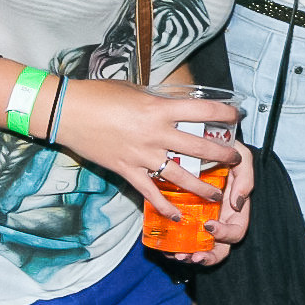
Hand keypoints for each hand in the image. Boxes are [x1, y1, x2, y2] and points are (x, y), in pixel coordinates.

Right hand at [51, 78, 243, 222]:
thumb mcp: (136, 90)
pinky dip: (165, 206)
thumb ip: (158, 101)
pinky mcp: (127, 170)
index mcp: (159, 109)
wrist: (68, 112)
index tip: (237, 116)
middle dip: (222, 154)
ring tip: (217, 193)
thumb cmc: (100, 95)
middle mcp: (155, 134)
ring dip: (202, 185)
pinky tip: (178, 215)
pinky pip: (150, 192)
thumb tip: (176, 104)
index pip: (202, 111)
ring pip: (180, 175)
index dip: (224, 114)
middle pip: (198, 147)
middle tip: (236, 158)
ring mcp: (142, 155)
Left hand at [164, 139, 256, 266]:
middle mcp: (220, 218)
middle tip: (192, 256)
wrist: (202, 141)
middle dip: (206, 257)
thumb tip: (238, 203)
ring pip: (199, 249)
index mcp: (234, 210)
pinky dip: (174, 247)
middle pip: (219, 249)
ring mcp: (201, 220)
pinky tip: (165, 248)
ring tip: (177, 255)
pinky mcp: (184, 217)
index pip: (236, 232)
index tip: (209, 226)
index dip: (225, 234)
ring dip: (189, 256)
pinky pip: (180, 238)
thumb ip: (246, 177)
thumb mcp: (241, 158)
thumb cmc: (224, 151)